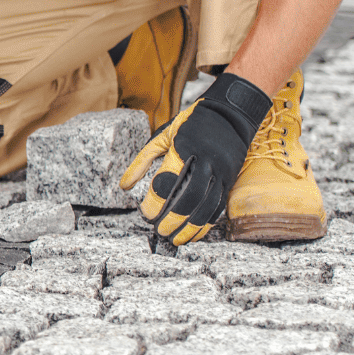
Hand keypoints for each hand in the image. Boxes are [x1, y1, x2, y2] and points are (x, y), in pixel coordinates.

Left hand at [120, 72, 273, 243]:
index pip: (167, 181)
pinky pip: (219, 206)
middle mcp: (205, 162)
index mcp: (183, 149)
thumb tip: (124, 187)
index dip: (155, 201)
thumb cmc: (189, 125)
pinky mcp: (230, 180)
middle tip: (160, 231)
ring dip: (191, 227)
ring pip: (207, 206)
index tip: (145, 213)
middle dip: (173, 219)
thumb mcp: (162, 137)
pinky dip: (207, 223)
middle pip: (189, 198)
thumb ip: (141, 161)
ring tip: (176, 240)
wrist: (229, 114)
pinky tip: (195, 234)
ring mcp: (220, 172)